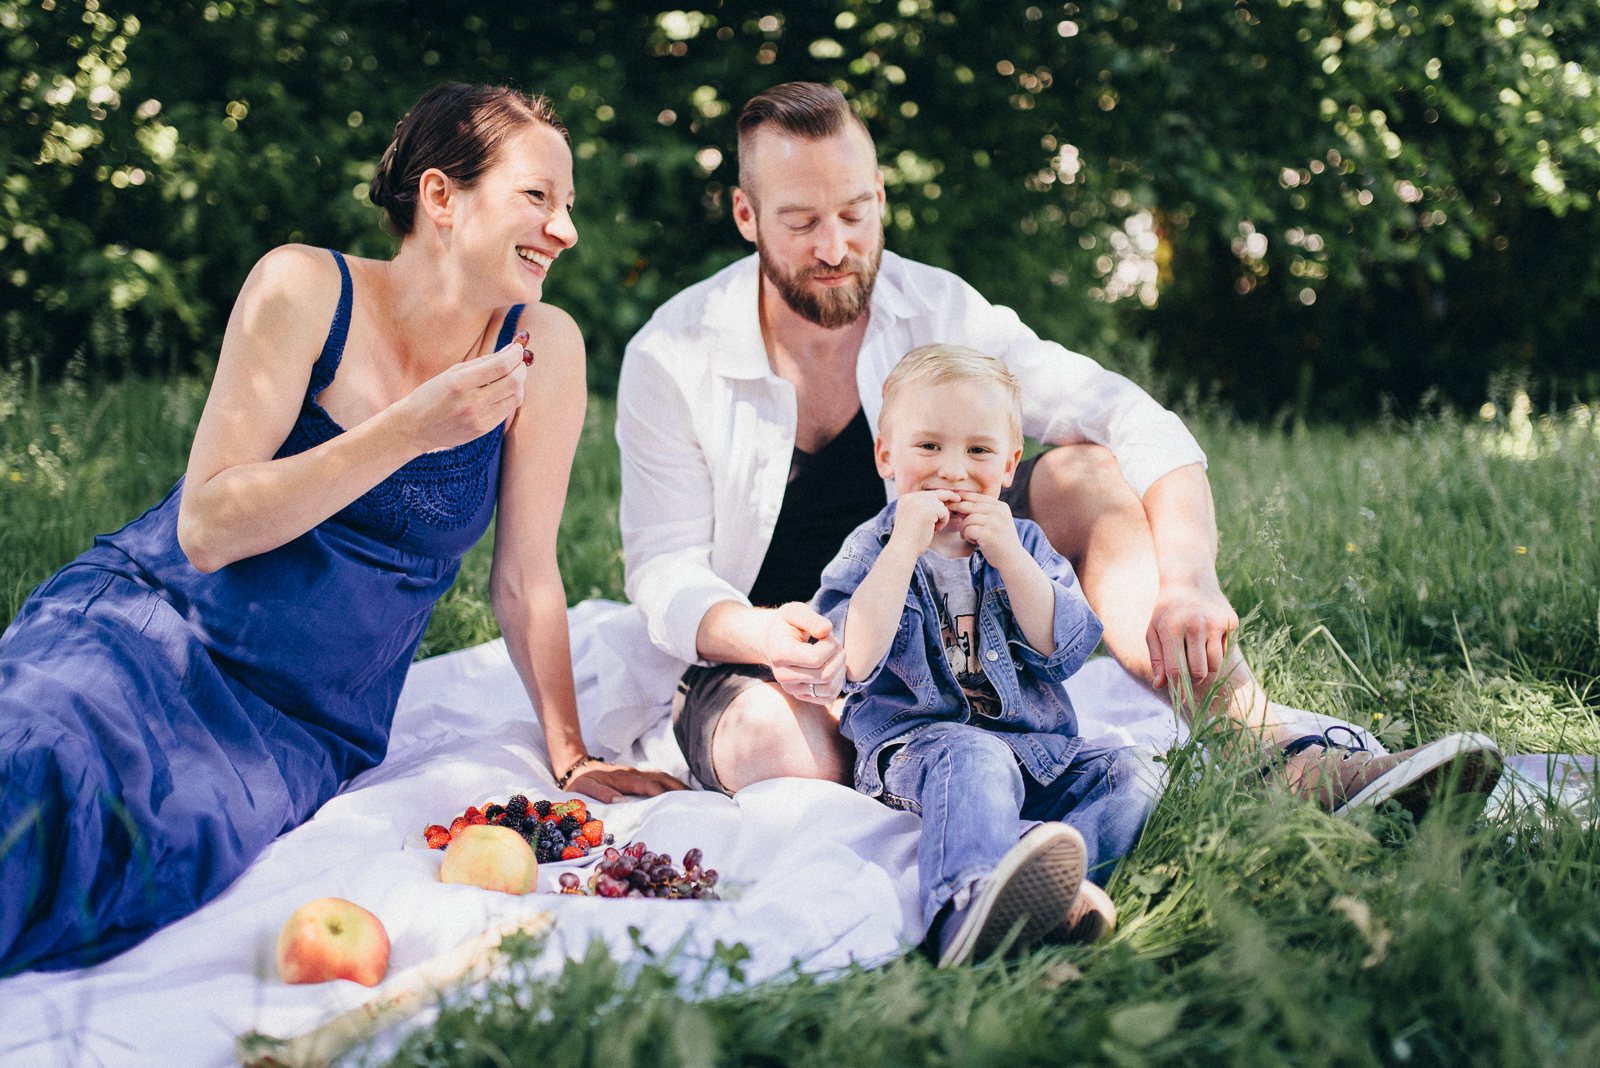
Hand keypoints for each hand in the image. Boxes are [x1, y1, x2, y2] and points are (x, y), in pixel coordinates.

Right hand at [395, 331, 529, 453]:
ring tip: (511, 376)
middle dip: (521, 368)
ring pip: (515, 398)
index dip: (515, 354)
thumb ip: (482, 362)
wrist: (415, 428)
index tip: (518, 348)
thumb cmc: (431, 395)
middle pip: (514, 382)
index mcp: (460, 383)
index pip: (501, 366)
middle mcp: (471, 402)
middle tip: (519, 361)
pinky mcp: (482, 430)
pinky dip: (510, 398)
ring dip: (519, 384)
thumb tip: (509, 351)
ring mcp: (478, 419)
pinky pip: (507, 411)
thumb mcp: (451, 372)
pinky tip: (502, 392)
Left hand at [567, 762, 687, 803]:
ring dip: (678, 785)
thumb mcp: (584, 788)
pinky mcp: (637, 776)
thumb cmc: (580, 782)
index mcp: (623, 777)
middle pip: (662, 778)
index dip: (662, 794)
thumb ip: (601, 794)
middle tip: (695, 800)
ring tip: (694, 797)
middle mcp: (634, 773)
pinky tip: (680, 792)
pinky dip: (672, 784)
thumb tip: (621, 802)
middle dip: (679, 788)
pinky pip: (658, 778)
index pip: (648, 785)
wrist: (577, 768)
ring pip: (663, 776)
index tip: (674, 803)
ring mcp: (637, 773)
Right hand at [762, 602, 845, 703]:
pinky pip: (829, 696)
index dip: (830, 644)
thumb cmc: (786, 624)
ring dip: (840, 669)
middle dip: (837, 655)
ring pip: (830, 687)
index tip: (825, 634)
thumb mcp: (795, 612)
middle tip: (833, 643)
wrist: (772, 641)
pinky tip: (832, 666)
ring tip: (834, 654)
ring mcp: (792, 689)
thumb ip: (811, 619)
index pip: (816, 659)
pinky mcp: (802, 696)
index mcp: (780, 654)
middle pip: (825, 674)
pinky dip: (838, 681)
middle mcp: (783, 677)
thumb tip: (827, 629)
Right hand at [888, 490, 958, 554]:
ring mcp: (919, 502)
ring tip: (931, 529)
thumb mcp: (914, 518)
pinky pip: (945, 512)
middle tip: (955, 506)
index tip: (955, 498)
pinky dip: (943, 523)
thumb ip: (925, 508)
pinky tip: (934, 530)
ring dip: (941, 518)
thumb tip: (946, 501)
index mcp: (906, 498)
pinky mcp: (928, 510)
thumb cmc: (911, 538)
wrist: (903, 549)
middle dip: (947, 503)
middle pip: (937, 494)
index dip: (941, 497)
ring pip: (942, 505)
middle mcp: (911, 497)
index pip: (928, 493)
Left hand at [949, 493, 1025, 562]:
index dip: (963, 497)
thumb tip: (958, 504)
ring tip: (967, 536)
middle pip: (970, 505)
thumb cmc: (999, 540)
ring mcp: (994, 523)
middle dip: (957, 508)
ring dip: (963, 528)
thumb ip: (981, 512)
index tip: (953, 501)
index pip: (978, 497)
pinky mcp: (987, 534)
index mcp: (1001, 506)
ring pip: (968, 519)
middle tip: (950, 512)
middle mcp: (999, 512)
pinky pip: (968, 530)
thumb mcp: (995, 522)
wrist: (1012, 559)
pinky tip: (974, 541)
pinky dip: (967, 536)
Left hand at [1145, 574, 1239, 688]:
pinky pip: (1226, 651)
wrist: (1189, 579)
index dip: (1179, 689)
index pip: (1176, 669)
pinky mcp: (1231, 621)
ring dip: (1207, 667)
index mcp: (1172, 629)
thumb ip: (1157, 659)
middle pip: (1200, 671)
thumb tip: (1160, 686)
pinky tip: (1208, 638)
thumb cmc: (1167, 611)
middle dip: (1195, 679)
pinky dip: (1218, 651)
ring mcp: (1215, 623)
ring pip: (1216, 664)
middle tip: (1190, 675)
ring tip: (1198, 654)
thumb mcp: (1154, 631)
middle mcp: (1195, 625)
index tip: (1181, 701)